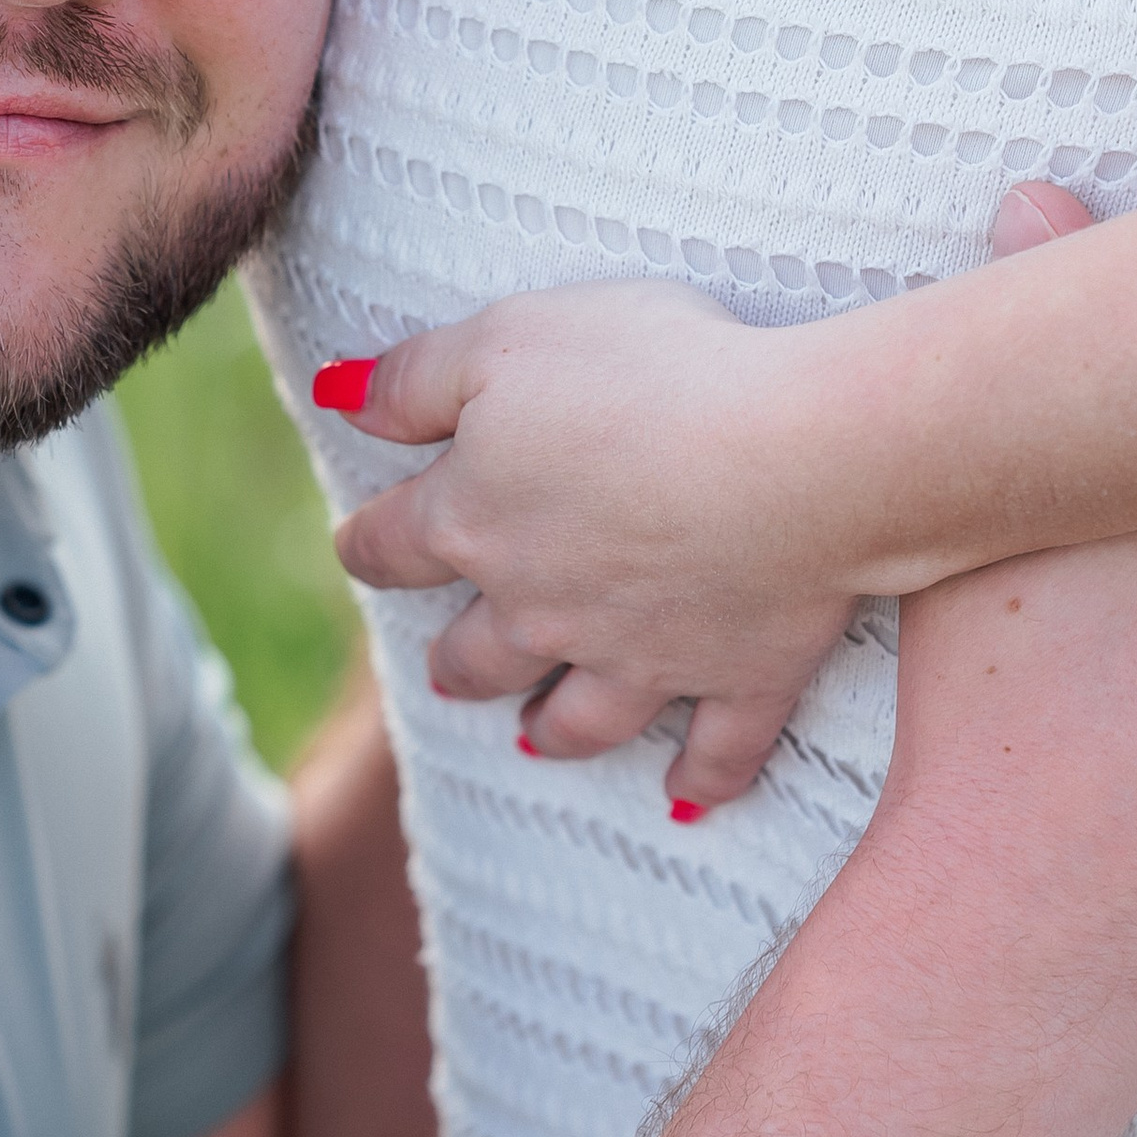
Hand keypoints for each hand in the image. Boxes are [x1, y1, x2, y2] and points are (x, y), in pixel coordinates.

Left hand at [319, 185, 1089, 804]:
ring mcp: (640, 658)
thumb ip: (414, 377)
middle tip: (451, 670)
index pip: (390, 546)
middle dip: (458, 662)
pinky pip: (717, 751)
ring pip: (577, 719)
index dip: (369, 544)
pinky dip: (702, 778)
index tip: (363, 545)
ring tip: (537, 738)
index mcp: (476, 520)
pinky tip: (687, 797)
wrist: (796, 452)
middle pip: (476, 656)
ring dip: (552, 732)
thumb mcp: (507, 339)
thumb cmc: (649, 374)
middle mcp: (541, 610)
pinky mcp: (739, 679)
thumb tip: (340, 397)